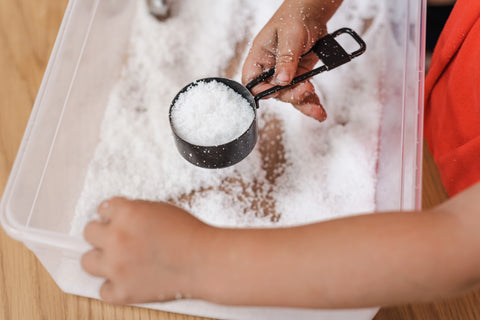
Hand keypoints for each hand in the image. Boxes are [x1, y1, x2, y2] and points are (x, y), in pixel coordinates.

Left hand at [81, 197, 209, 303]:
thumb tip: (120, 218)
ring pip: (87, 261)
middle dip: (103, 234)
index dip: (113, 215)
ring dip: (101, 259)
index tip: (118, 220)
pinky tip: (127, 279)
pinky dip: (114, 287)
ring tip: (116, 259)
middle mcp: (116, 238)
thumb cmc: (190, 234)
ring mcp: (116, 267)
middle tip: (118, 239)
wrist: (205, 261)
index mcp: (126, 213)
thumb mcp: (160, 209)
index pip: (103, 209)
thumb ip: (135, 212)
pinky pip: (103, 290)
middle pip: (89, 232)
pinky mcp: (122, 291)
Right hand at [242, 0, 342, 120]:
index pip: (252, 82)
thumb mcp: (290, 36)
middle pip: (275, 92)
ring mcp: (285, 74)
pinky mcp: (300, 75)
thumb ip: (286, 58)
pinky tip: (319, 111)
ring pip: (291, 95)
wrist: (313, 13)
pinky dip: (312, 100)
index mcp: (259, 58)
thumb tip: (282, 80)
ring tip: (318, 111)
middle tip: (306, 90)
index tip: (277, 90)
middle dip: (291, 95)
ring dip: (304, 103)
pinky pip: (303, 91)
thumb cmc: (295, 17)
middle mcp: (270, 69)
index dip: (262, 91)